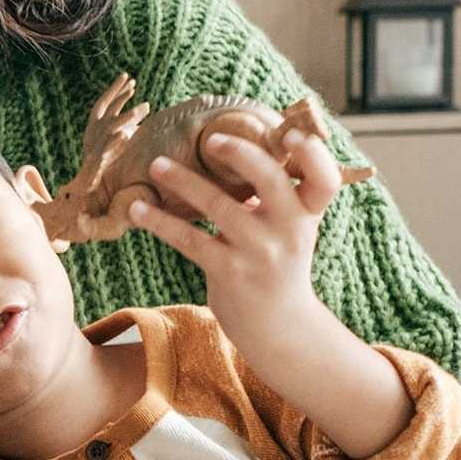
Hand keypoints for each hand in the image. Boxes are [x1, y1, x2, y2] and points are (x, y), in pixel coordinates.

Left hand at [129, 128, 341, 321]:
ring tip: (157, 164)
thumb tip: (242, 141)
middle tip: (212, 139)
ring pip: (220, 206)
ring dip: (184, 181)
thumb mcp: (290, 226)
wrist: (278, 326)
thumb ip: (276, 192)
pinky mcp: (229, 272)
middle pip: (272, 181)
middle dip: (242, 154)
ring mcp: (260, 252)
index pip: (324, 179)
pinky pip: (190, 239)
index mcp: (308, 213)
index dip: (313, 155)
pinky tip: (136, 207)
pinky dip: (159, 221)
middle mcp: (290, 230)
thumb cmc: (278, 262)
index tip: (289, 133)